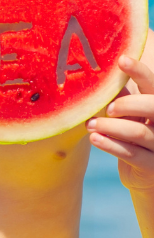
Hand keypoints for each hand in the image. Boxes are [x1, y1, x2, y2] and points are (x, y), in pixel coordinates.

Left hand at [87, 56, 153, 190]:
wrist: (144, 177)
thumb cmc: (133, 138)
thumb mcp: (130, 116)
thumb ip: (121, 99)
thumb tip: (98, 77)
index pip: (153, 85)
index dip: (139, 72)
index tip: (121, 60)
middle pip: (153, 106)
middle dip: (127, 104)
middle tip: (107, 108)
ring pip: (139, 131)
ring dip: (110, 126)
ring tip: (91, 125)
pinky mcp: (152, 166)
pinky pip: (132, 154)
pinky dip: (111, 145)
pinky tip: (95, 139)